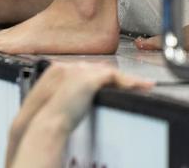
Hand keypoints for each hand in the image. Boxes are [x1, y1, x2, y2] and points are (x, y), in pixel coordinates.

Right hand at [6, 63, 152, 166]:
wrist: (46, 122)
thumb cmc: (48, 117)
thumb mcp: (59, 102)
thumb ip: (69, 94)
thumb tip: (83, 97)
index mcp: (58, 70)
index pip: (86, 69)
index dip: (102, 76)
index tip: (114, 83)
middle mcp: (70, 66)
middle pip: (100, 68)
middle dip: (116, 77)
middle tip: (132, 84)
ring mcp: (79, 70)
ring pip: (110, 72)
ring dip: (127, 79)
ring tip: (142, 85)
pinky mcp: (89, 79)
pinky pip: (115, 77)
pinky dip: (129, 81)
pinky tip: (139, 87)